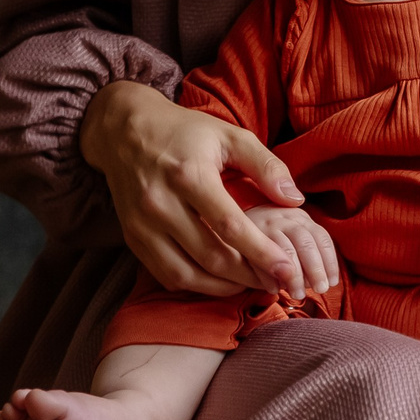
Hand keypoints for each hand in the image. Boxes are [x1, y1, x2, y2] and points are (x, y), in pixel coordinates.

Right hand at [80, 80, 304, 296]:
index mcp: (189, 175)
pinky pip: (166, 275)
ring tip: (251, 283)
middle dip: (249, 276)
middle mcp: (161, 203)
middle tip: (276, 282)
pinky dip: (196, 285)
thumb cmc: (185, 132)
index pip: (230, 226)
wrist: (124, 131)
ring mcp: (142, 225)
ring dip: (223, 287)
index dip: (262, 253)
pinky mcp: (132, 238)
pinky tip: (219, 280)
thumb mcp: (230, 136)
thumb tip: (295, 200)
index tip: (287, 269)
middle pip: (211, 256)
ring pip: (186, 275)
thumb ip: (266, 165)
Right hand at [244, 205, 339, 300]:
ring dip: (294, 275)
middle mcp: (283, 218)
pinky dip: (268, 275)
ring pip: (285, 250)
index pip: (321, 238)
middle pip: (305, 242)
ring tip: (297, 294)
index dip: (329, 261)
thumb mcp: (292, 236)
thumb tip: (321, 282)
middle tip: (319, 290)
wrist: (234, 221)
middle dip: (314, 269)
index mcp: (299, 218)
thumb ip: (307, 251)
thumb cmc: (272, 237)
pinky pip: (258, 257)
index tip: (331, 282)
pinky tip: (274, 289)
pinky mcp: (244, 236)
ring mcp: (263, 224)